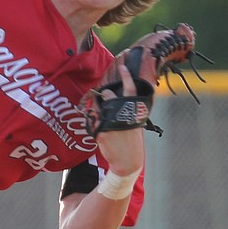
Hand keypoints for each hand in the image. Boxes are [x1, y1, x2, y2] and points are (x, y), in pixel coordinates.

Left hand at [92, 59, 145, 175]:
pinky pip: (93, 120)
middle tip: (105, 98)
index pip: (130, 90)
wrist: (127, 161)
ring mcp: (110, 122)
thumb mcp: (134, 124)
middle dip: (105, 94)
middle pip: (109, 95)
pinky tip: (101, 130)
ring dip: (98, 108)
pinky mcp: (100, 131)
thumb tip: (115, 100)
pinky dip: (95, 123)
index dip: (126, 77)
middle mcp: (122, 114)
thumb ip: (126, 111)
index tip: (123, 66)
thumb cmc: (132, 142)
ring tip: (104, 117)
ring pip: (98, 107)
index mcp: (133, 111)